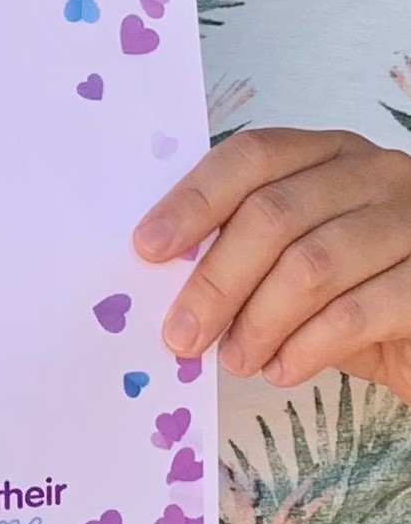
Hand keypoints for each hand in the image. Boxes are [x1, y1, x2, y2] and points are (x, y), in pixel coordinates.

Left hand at [136, 127, 410, 393]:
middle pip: (273, 215)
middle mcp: (376, 174)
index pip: (251, 157)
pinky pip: (357, 312)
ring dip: (258, 321)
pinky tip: (281, 369)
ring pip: (311, 265)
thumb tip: (163, 274)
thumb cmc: (355, 289)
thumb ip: (244, 248)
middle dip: (216, 280)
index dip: (194, 199)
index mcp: (328, 154)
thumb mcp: (295, 256)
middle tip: (182, 333)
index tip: (147, 248)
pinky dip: (307, 347)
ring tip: (233, 358)